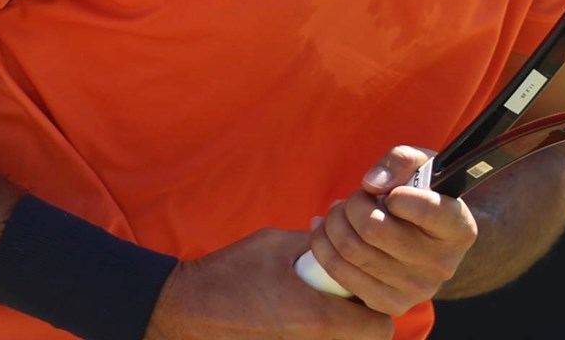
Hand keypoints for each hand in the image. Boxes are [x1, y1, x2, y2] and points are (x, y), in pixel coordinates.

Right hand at [146, 228, 392, 338]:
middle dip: (363, 319)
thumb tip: (344, 235)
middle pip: (366, 339)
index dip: (377, 306)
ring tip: (322, 301)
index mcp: (316, 316)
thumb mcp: (276, 244)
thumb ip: (317, 243)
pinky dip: (320, 330)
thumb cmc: (229, 273)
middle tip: (346, 296)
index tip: (363, 288)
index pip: (379, 327)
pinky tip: (300, 313)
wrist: (185, 309)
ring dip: (342, 325)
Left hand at [304, 145, 477, 315]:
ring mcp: (416, 290)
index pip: (426, 209)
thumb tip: (372, 184)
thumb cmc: (423, 193)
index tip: (393, 192)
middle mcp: (441, 265)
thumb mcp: (421, 164)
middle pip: (373, 228)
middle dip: (354, 204)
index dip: (399, 194)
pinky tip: (326, 231)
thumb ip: (400, 161)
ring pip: (352, 250)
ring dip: (334, 222)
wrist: (429, 240)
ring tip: (340, 211)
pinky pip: (340, 273)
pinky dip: (323, 247)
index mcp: (459, 229)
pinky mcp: (389, 304)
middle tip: (356, 197)